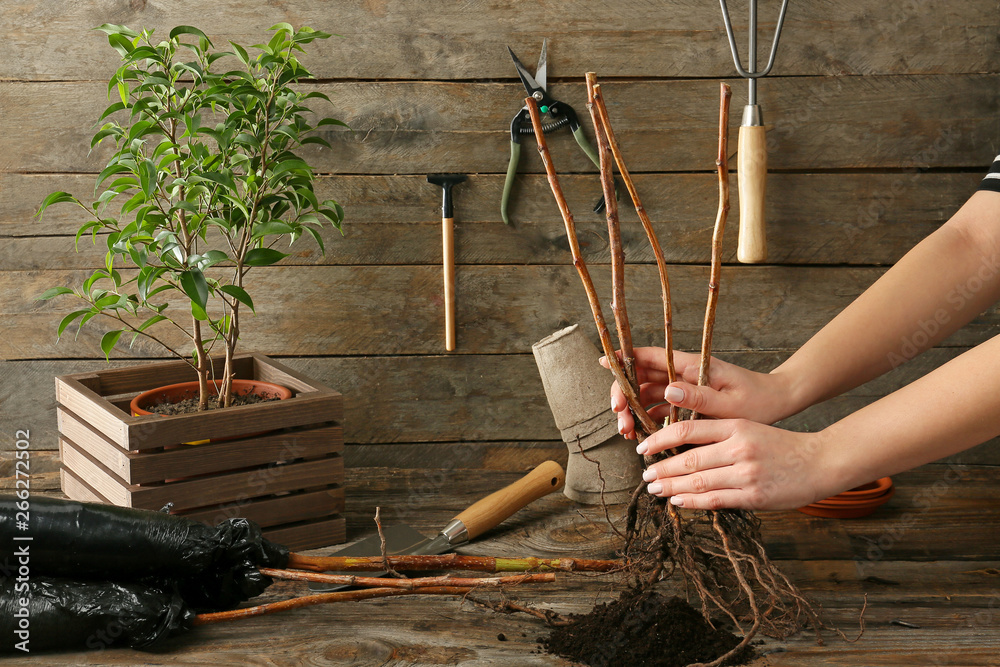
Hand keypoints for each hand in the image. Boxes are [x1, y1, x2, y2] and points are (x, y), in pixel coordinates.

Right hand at [600, 347, 797, 438]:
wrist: (776, 404)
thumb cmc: (757, 401)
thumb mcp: (729, 403)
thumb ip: (698, 397)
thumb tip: (667, 390)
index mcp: (691, 366)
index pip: (650, 356)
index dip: (624, 357)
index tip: (603, 362)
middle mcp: (683, 373)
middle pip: (641, 377)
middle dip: (624, 395)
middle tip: (619, 418)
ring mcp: (684, 387)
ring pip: (646, 394)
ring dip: (632, 411)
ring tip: (627, 433)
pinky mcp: (687, 401)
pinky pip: (659, 407)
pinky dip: (646, 419)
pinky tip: (641, 435)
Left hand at [637, 419, 837, 510]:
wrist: (819, 461)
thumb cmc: (780, 446)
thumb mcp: (749, 429)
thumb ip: (718, 436)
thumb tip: (680, 447)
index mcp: (736, 425)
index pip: (688, 429)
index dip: (661, 439)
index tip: (644, 447)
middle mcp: (739, 447)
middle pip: (689, 458)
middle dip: (662, 468)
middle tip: (645, 474)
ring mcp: (746, 473)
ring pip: (699, 481)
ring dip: (672, 487)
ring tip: (655, 488)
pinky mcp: (754, 496)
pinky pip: (715, 500)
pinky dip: (692, 501)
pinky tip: (677, 501)